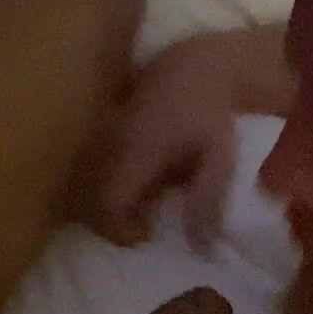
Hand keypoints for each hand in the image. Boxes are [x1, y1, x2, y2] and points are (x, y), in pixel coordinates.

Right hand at [79, 36, 238, 251]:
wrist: (200, 64)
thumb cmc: (212, 115)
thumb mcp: (220, 161)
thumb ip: (208, 203)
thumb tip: (201, 249)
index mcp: (135, 154)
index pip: (107, 203)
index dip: (117, 228)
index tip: (143, 236)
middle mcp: (112, 142)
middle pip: (92, 191)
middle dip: (114, 214)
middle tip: (144, 222)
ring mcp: (106, 127)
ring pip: (93, 173)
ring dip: (115, 193)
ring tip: (147, 198)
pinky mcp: (108, 119)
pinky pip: (99, 155)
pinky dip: (115, 173)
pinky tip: (144, 172)